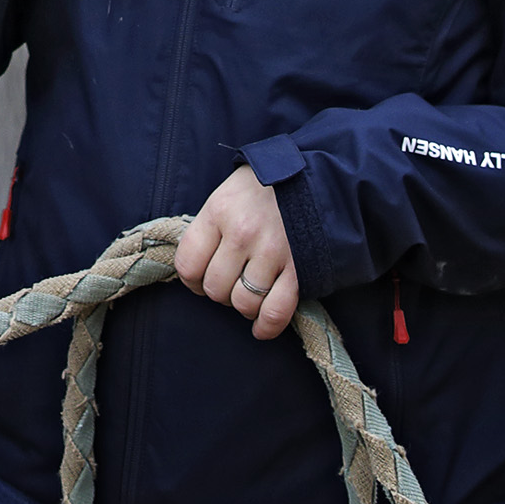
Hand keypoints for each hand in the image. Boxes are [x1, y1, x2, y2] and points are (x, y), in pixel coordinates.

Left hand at [174, 165, 298, 341]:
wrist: (316, 176)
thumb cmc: (264, 187)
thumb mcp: (228, 193)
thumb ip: (210, 228)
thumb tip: (196, 267)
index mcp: (219, 211)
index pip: (188, 264)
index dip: (191, 280)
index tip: (200, 279)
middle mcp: (243, 232)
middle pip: (215, 289)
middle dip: (219, 293)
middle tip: (230, 283)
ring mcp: (273, 252)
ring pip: (243, 303)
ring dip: (244, 306)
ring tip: (249, 293)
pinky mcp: (300, 269)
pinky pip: (276, 311)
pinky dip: (267, 326)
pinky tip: (261, 327)